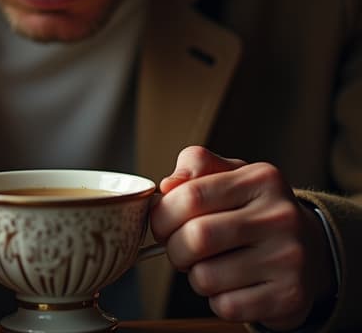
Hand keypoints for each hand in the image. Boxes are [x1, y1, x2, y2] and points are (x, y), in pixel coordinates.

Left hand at [151, 146, 334, 330]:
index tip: (161, 223)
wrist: (311, 249)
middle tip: (179, 248)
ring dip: (194, 275)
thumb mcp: (230, 176)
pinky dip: (216, 299)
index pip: (190, 195)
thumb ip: (196, 166)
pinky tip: (230, 285)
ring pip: (206, 276)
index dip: (162, 214)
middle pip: (196, 237)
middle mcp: (280, 216)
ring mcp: (289, 258)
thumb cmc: (253, 209)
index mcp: (262, 179)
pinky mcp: (289, 296)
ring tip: (209, 265)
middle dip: (174, 248)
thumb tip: (167, 186)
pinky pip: (226, 306)